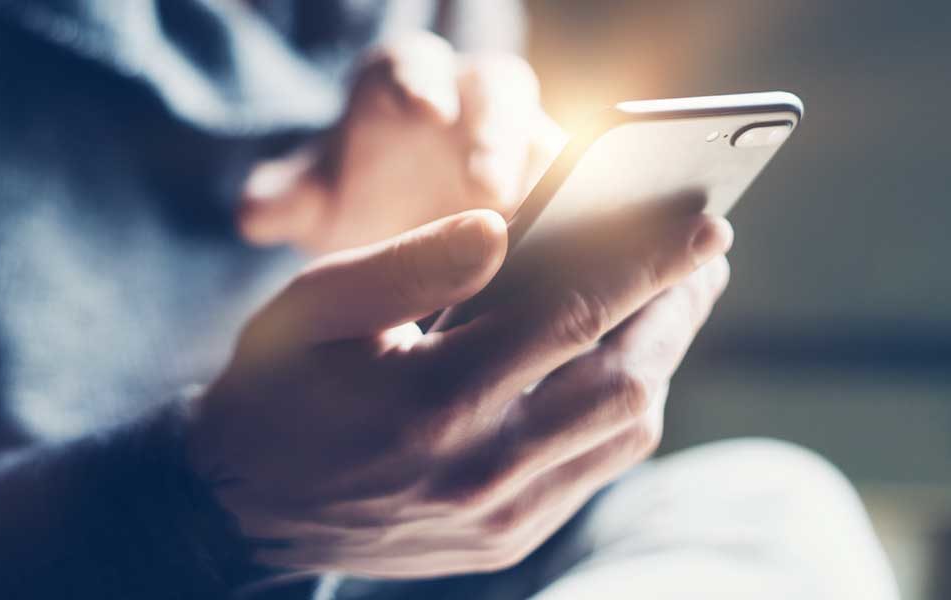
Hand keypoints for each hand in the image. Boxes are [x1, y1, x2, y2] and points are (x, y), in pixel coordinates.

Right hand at [188, 206, 731, 577]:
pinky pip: (599, 468)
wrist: (244, 505)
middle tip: (703, 255)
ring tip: (668, 300)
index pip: (572, 316)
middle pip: (626, 384)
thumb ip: (411, 263)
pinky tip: (619, 362)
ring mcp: (501, 514)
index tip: (706, 223)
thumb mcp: (317, 306)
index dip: (649, 263)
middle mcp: (479, 468)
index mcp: (430, 398)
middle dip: (678, 309)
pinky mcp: (508, 538)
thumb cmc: (278, 387)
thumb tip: (506, 225)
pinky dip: (625, 408)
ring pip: (627, 431)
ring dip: (659, 358)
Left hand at [236, 32, 563, 253]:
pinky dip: (582, 222)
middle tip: (492, 184)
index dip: (419, 81)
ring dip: (553, 183)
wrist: (395, 237)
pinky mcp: (558, 185)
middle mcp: (472, 102)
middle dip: (498, 131)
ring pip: (551, 141)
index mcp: (406, 84)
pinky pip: (581, 191)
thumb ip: (285, 200)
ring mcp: (523, 141)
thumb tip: (254, 213)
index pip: (414, 64)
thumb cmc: (351, 200)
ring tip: (553, 232)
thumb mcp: (312, 202)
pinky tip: (577, 269)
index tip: (421, 110)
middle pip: (500, 90)